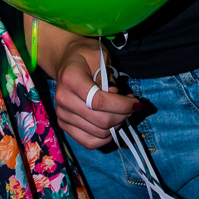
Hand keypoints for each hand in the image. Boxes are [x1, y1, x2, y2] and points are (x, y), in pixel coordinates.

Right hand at [49, 35, 140, 149]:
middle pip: (101, 120)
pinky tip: (111, 124)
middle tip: (130, 106)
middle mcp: (63, 99)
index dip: (122, 106)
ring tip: (120, 111)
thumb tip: (117, 97)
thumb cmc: (85, 56)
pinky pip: (89, 142)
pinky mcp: (64, 125)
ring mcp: (62, 115)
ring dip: (116, 125)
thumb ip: (108, 77)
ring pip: (99, 133)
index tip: (136, 102)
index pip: (99, 102)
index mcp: (70, 79)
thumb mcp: (100, 57)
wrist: (65, 61)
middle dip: (123, 115)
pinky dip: (105, 137)